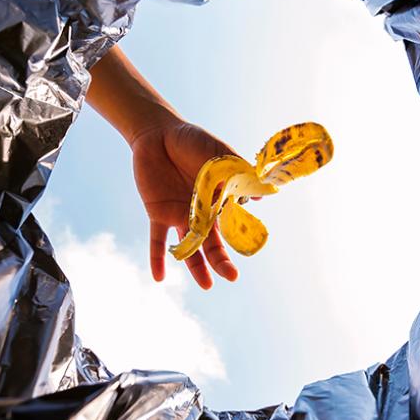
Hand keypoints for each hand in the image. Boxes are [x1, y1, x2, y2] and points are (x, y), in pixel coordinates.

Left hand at [130, 121, 239, 288]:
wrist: (159, 133)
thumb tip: (262, 197)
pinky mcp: (158, 214)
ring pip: (189, 247)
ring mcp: (180, 216)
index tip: (249, 249)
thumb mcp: (220, 155)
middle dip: (222, 261)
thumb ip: (240, 174)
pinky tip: (159, 278)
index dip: (239, 238)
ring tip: (208, 286)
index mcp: (219, 201)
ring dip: (197, 267)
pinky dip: (157, 258)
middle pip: (212, 243)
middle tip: (232, 276)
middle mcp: (201, 214)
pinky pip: (157, 240)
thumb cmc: (193, 141)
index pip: (231, 226)